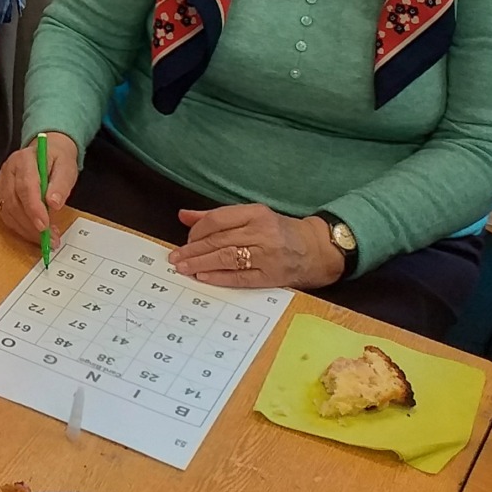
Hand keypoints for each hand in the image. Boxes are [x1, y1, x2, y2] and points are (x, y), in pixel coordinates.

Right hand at [0, 132, 78, 241]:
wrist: (47, 149)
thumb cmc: (57, 158)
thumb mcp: (66, 167)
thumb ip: (61, 184)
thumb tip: (54, 204)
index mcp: (24, 159)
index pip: (25, 186)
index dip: (34, 209)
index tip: (45, 226)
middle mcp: (8, 170)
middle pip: (14, 201)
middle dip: (31, 224)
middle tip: (50, 239)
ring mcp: (2, 182)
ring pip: (8, 211)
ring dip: (26, 229)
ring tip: (46, 239)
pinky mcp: (2, 194)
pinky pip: (6, 215)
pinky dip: (20, 228)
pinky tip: (34, 233)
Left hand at [168, 204, 344, 288]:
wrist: (316, 249)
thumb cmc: (278, 231)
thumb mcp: (251, 216)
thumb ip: (216, 216)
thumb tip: (183, 215)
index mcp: (256, 213)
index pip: (217, 220)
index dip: (196, 232)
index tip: (184, 241)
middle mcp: (262, 232)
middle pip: (218, 241)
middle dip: (192, 251)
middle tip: (174, 258)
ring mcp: (268, 255)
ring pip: (226, 258)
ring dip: (200, 264)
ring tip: (183, 268)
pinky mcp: (272, 275)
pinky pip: (240, 277)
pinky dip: (219, 277)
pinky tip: (203, 278)